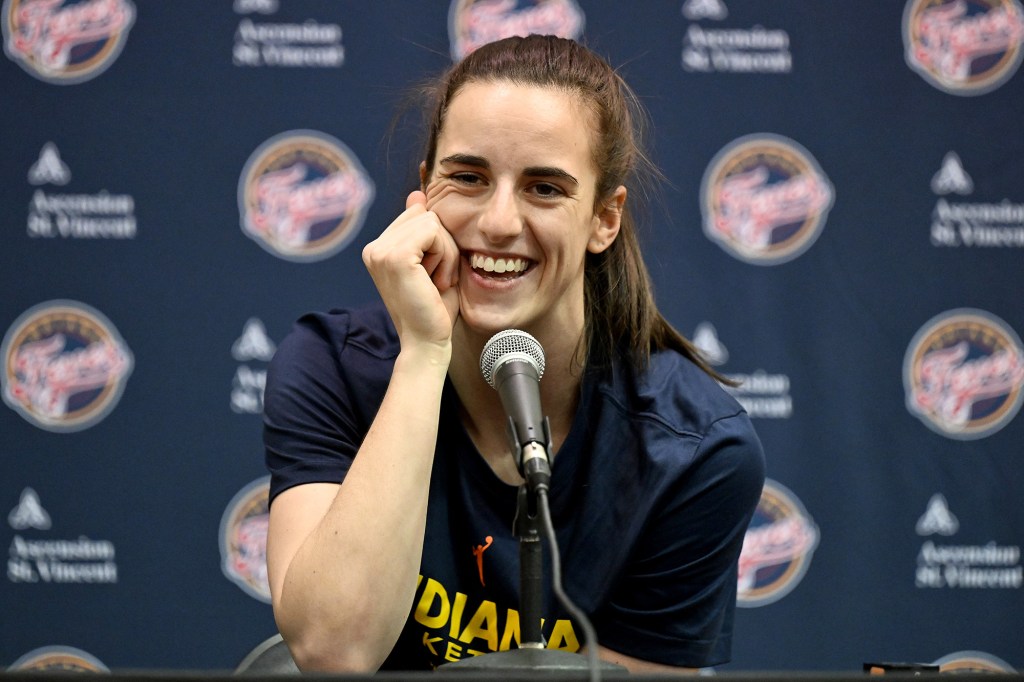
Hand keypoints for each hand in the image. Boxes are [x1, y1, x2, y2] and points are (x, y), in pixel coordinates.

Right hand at [362, 191, 459, 349]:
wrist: (428, 343)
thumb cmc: (434, 308)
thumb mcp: (434, 262)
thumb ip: (424, 231)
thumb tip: (416, 195)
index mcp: (379, 248)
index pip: (418, 215)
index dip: (437, 242)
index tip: (432, 275)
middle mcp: (373, 248)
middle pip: (425, 214)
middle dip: (443, 245)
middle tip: (436, 279)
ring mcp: (380, 251)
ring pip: (432, 221)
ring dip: (446, 253)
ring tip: (436, 282)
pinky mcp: (394, 256)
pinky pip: (434, 231)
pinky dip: (446, 256)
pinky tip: (437, 282)